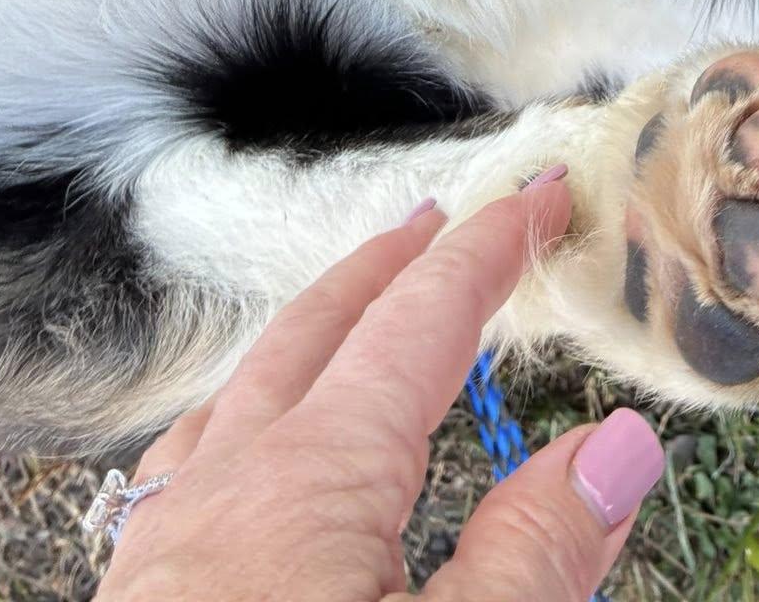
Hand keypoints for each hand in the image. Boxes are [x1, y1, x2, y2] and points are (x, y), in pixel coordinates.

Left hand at [97, 172, 663, 600]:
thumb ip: (536, 557)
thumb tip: (619, 443)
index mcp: (313, 479)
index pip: (420, 323)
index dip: (488, 251)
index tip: (541, 197)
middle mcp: (227, 487)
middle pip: (317, 330)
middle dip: (391, 264)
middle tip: (449, 220)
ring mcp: (167, 545)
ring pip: (242, 391)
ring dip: (312, 331)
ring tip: (354, 312)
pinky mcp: (140, 601)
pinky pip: (190, 462)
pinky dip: (242, 413)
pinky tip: (243, 454)